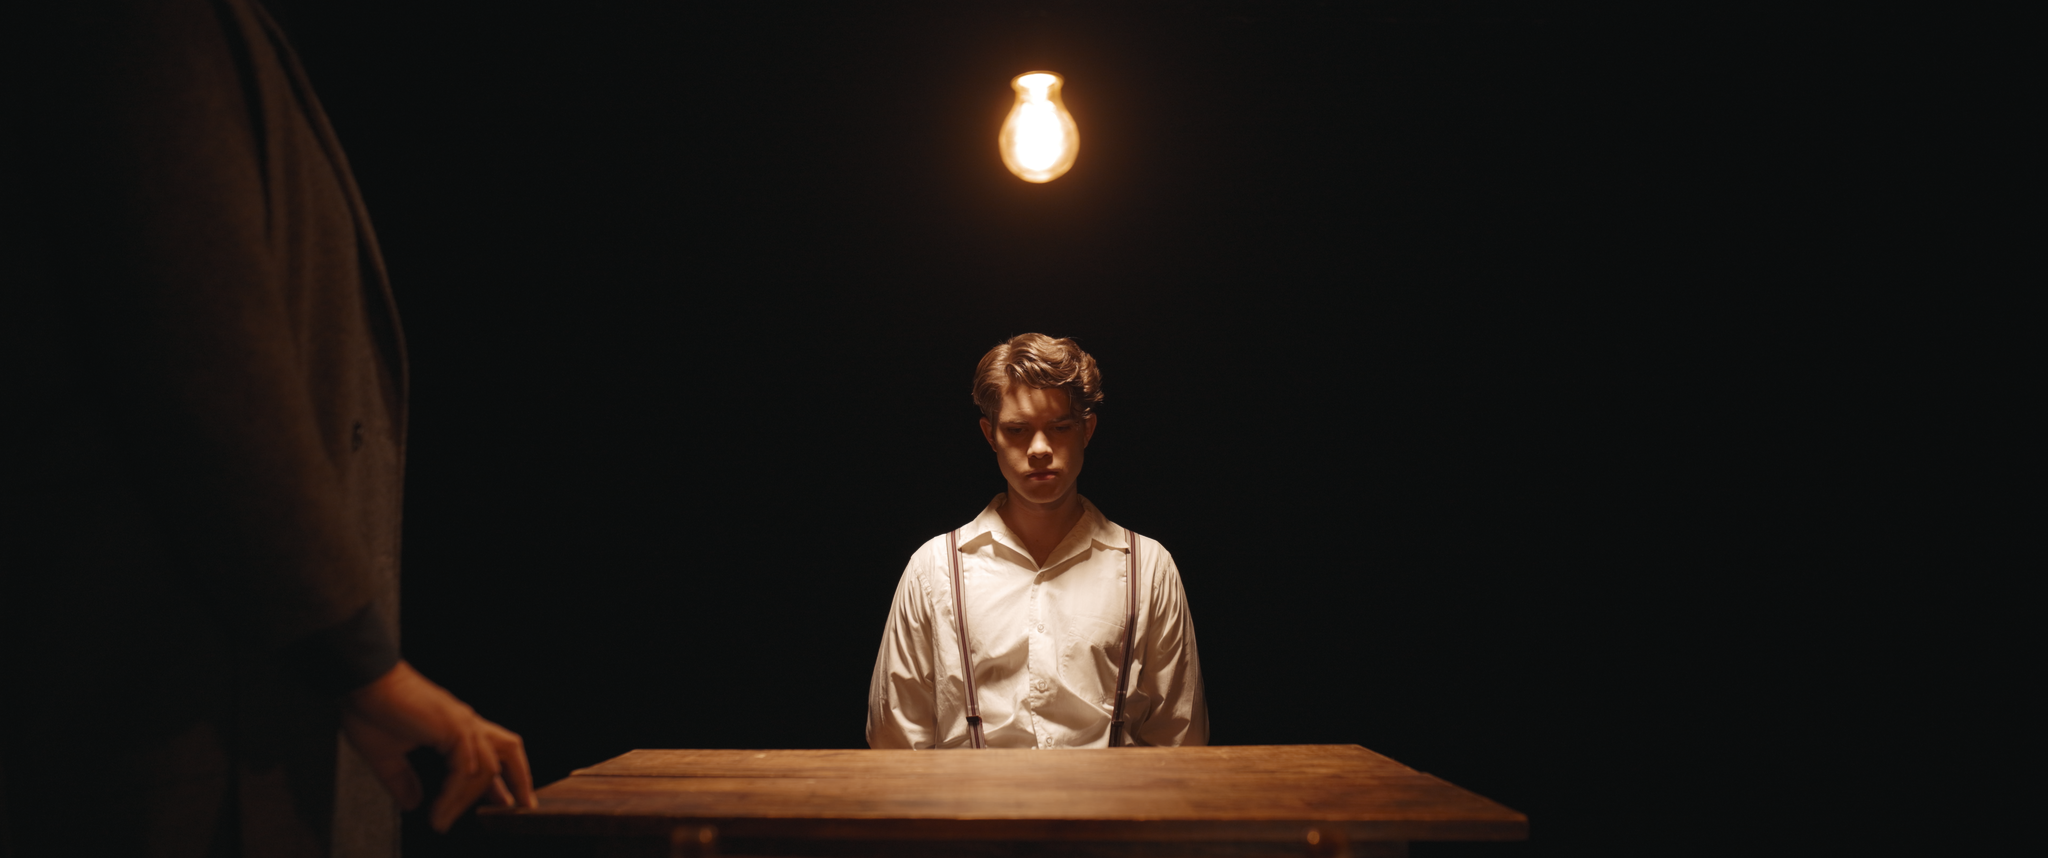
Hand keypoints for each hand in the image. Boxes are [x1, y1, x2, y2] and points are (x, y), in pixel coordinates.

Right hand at [341, 660, 536, 831]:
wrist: (362, 682)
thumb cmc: (371, 709)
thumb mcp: (387, 755)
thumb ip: (402, 779)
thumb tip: (413, 803)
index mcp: (454, 727)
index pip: (491, 751)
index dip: (503, 775)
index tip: (504, 800)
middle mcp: (465, 723)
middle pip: (508, 750)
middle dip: (519, 779)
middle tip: (523, 805)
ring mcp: (462, 724)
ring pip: (485, 769)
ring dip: (467, 801)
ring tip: (445, 821)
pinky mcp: (453, 728)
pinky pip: (465, 770)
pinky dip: (453, 794)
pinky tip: (439, 811)